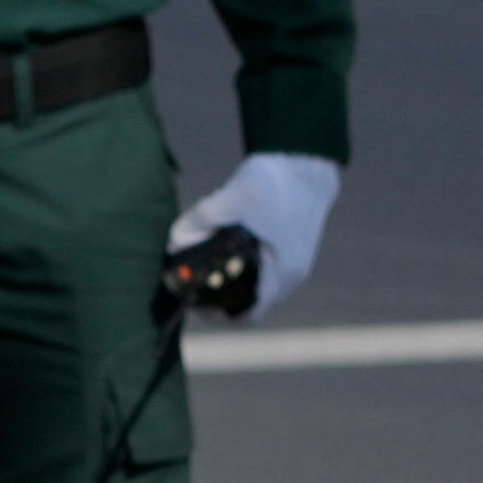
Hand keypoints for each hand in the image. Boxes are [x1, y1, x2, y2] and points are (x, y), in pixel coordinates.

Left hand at [172, 151, 340, 315]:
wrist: (307, 166)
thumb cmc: (276, 182)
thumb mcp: (232, 197)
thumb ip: (200, 220)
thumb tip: (175, 242)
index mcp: (282, 270)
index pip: (250, 313)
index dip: (217, 316)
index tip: (190, 306)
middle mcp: (292, 275)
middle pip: (251, 305)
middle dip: (219, 302)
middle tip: (189, 290)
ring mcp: (295, 265)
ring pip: (258, 290)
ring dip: (231, 288)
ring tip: (201, 276)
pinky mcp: (291, 252)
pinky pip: (264, 275)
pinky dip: (242, 274)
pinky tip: (221, 260)